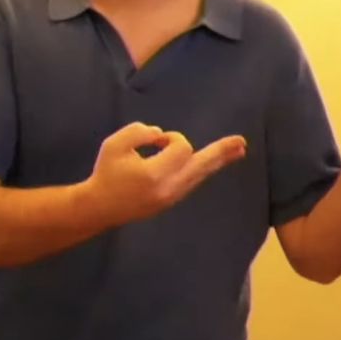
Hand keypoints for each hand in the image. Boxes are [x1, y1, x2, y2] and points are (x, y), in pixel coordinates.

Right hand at [85, 122, 246, 226]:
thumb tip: (161, 135)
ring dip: (217, 160)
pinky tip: (215, 162)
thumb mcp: (115, 144)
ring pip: (201, 174)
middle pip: (202, 165)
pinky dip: (203, 168)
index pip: (180, 148)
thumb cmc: (106, 173)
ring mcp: (172, 197)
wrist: (99, 208)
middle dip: (221, 152)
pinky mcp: (171, 201)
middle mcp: (168, 188)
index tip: (156, 141)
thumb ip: (139, 132)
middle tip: (242, 142)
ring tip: (239, 150)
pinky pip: (194, 181)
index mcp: (155, 175)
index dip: (171, 138)